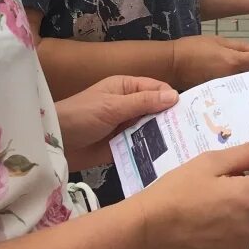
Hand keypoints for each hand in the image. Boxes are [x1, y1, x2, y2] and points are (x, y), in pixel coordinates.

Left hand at [57, 76, 178, 170]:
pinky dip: (152, 152)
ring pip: (152, 130)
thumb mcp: (112, 106)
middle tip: (193, 131)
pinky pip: (142, 148)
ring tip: (186, 147)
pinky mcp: (123, 147)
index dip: (171, 98)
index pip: (156, 89)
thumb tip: (175, 96)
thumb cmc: (81, 116)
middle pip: (157, 111)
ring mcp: (126, 127)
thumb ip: (143, 102)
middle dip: (171, 119)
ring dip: (164, 137)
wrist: (55, 144)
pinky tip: (169, 159)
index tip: (190, 111)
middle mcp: (129, 106)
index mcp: (126, 88)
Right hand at [135, 137, 248, 248]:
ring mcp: (242, 243)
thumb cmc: (175, 192)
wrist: (146, 232)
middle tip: (227, 169)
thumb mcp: (209, 163)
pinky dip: (234, 218)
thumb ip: (246, 153)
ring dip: (244, 199)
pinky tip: (208, 213)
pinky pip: (242, 230)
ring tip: (212, 192)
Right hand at [172, 35, 248, 89]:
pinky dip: (234, 82)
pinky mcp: (219, 94)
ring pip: (245, 81)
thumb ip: (240, 46)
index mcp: (234, 62)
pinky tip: (226, 77)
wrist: (172, 65)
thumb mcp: (218, 41)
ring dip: (245, 74)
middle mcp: (233, 78)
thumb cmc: (194, 48)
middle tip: (244, 58)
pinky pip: (234, 88)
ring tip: (234, 68)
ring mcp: (227, 88)